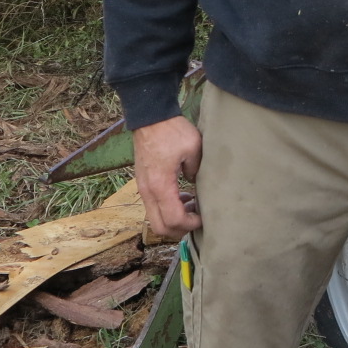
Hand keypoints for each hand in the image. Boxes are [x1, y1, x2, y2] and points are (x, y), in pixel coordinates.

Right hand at [132, 115, 202, 239]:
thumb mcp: (193, 149)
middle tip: (196, 218)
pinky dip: (166, 209)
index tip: (203, 218)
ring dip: (173, 219)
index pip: (173, 219)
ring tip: (192, 205)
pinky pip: (153, 207)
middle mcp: (148, 192)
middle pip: (159, 228)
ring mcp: (143, 188)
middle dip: (179, 230)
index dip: (190, 224)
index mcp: (161, 186)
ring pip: (154, 219)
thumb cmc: (172, 131)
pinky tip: (182, 196)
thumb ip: (196, 171)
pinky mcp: (143, 183)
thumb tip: (195, 184)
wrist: (151, 118)